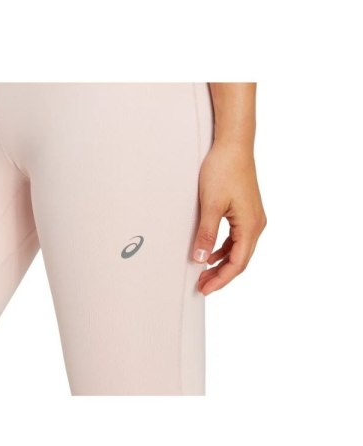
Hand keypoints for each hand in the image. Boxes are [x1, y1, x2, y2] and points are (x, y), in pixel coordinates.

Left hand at [192, 141, 266, 294]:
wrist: (233, 145)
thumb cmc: (224, 170)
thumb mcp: (211, 205)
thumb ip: (206, 234)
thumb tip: (201, 259)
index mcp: (251, 226)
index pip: (237, 263)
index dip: (221, 279)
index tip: (205, 289)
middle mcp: (256, 225)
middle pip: (239, 260)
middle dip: (220, 275)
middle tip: (201, 285)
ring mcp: (252, 218)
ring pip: (237, 250)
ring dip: (221, 263)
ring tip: (203, 273)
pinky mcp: (245, 212)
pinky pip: (236, 238)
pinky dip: (223, 249)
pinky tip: (211, 253)